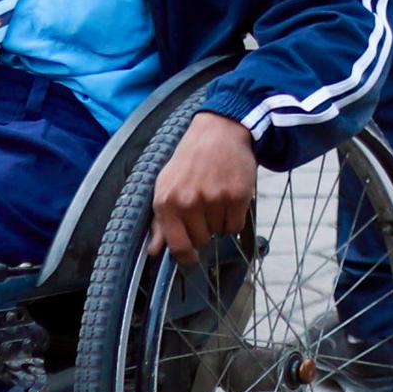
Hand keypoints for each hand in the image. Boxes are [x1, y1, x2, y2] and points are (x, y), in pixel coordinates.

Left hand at [149, 110, 259, 261]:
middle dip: (204, 230)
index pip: (177, 245)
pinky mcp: (238, 195)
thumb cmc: (189, 161)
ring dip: (219, 222)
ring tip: (216, 199)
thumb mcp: (165, 187)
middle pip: (201, 239)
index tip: (192, 258)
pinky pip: (236, 224)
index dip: (186, 257)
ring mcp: (215, 199)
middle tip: (204, 210)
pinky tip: (229, 199)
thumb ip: (161, 222)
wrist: (218, 133)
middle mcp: (189, 202)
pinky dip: (234, 217)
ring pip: (220, 232)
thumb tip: (154, 251)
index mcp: (167, 202)